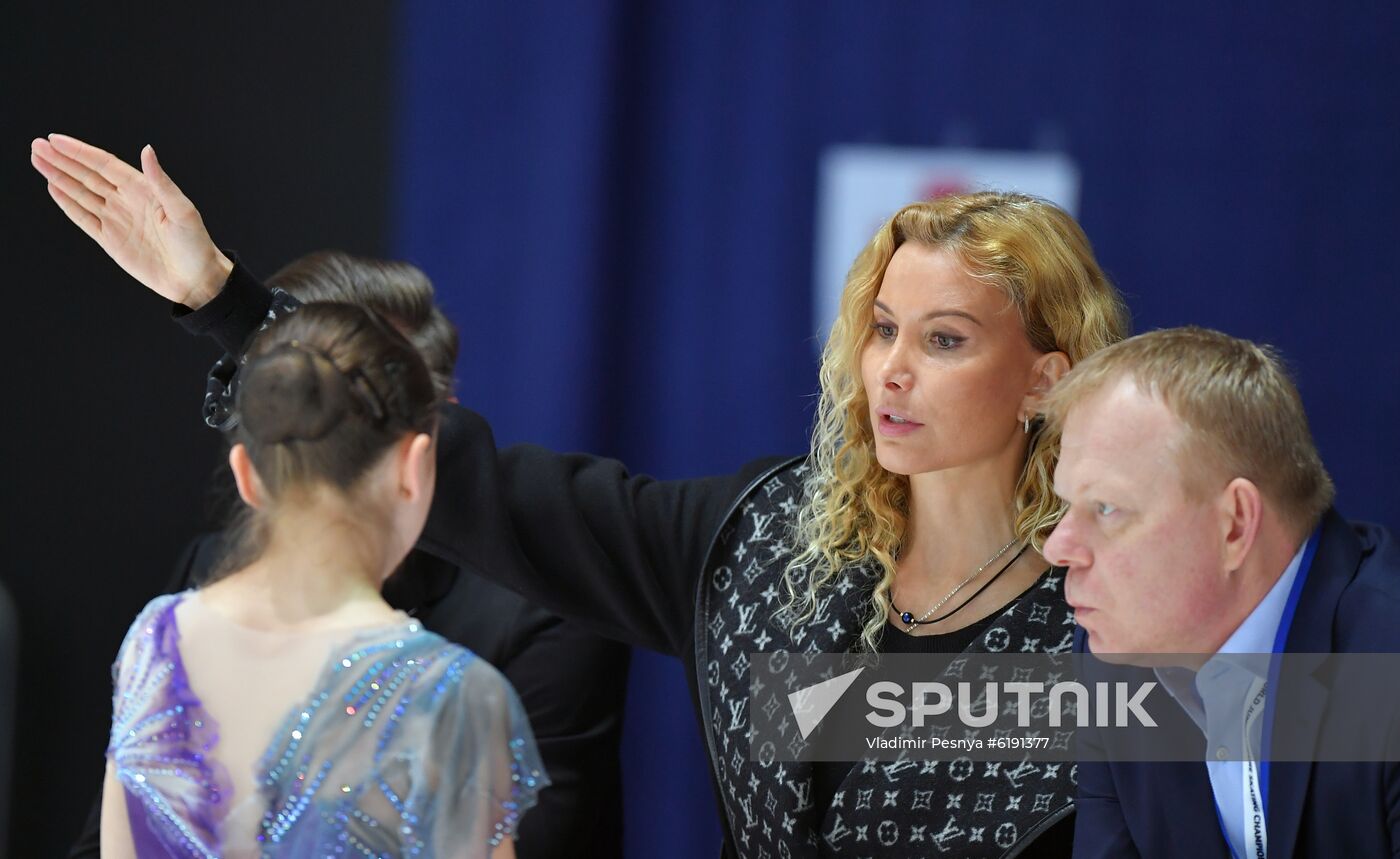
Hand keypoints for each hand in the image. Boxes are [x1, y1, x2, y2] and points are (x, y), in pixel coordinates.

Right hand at [30, 134, 232, 308]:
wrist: (194, 280)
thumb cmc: (195, 244)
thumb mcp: (182, 210)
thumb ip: (161, 181)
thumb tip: (147, 150)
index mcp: (143, 189)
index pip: (105, 164)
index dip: (80, 152)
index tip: (56, 140)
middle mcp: (126, 200)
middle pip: (87, 175)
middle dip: (62, 160)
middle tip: (37, 145)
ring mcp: (116, 219)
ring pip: (81, 193)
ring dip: (59, 176)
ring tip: (38, 160)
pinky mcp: (110, 239)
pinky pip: (84, 217)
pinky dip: (68, 203)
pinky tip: (53, 188)